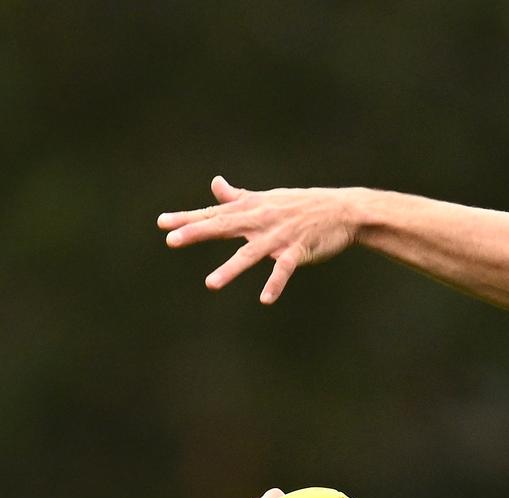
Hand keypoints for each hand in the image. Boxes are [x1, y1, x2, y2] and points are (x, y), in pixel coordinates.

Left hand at [159, 176, 358, 303]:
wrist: (342, 210)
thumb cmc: (302, 205)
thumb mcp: (268, 198)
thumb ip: (238, 196)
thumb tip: (215, 183)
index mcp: (251, 208)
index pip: (214, 213)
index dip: (187, 218)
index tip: (162, 223)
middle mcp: (260, 221)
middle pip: (224, 227)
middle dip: (197, 233)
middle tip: (172, 240)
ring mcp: (279, 236)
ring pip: (250, 253)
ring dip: (231, 269)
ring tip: (211, 284)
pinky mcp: (297, 250)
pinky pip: (283, 269)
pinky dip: (275, 284)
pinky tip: (265, 299)